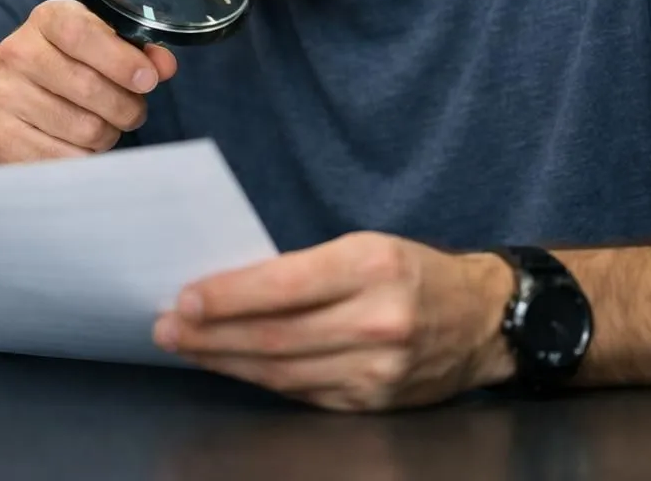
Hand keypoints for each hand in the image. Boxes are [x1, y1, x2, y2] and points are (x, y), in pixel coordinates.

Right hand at [0, 0, 176, 163]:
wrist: (13, 108)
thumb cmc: (71, 71)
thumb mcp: (104, 49)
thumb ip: (139, 53)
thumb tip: (164, 66)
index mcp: (47, 19)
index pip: (81, 33)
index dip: (121, 60)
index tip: (149, 80)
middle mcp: (17, 52)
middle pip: (89, 86)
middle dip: (127, 105)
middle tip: (133, 111)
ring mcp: (4, 96)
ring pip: (85, 128)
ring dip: (108, 134)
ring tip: (103, 125)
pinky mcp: (3, 138)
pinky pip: (68, 158)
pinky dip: (87, 157)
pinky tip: (79, 144)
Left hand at [153, 232, 516, 411]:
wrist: (484, 320)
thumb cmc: (413, 272)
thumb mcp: (366, 247)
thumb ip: (305, 267)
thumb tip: (228, 286)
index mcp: (372, 266)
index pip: (284, 285)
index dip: (228, 296)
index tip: (185, 297)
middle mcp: (376, 321)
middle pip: (275, 336)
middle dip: (210, 334)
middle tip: (166, 328)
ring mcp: (376, 370)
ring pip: (282, 371)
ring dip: (225, 361)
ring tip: (186, 347)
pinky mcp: (373, 402)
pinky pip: (302, 393)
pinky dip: (261, 380)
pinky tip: (232, 366)